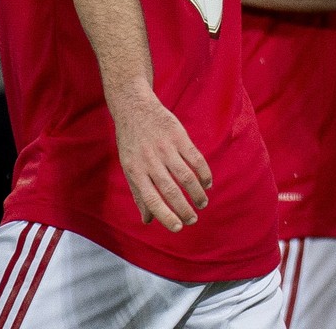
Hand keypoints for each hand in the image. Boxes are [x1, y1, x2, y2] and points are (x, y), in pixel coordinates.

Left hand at [109, 89, 212, 231]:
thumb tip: (147, 220)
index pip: (151, 199)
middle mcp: (150, 161)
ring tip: (202, 203)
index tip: (177, 227)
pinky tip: (207, 183)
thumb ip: (138, 194)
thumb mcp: (129, 168)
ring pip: (186, 176)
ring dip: (196, 193)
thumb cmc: (131, 143)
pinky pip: (195, 158)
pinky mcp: (178, 136)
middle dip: (184, 208)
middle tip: (193, 220)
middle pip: (171, 190)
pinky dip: (204, 173)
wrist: (135, 108)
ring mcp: (165, 148)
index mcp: (135, 171)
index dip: (165, 215)